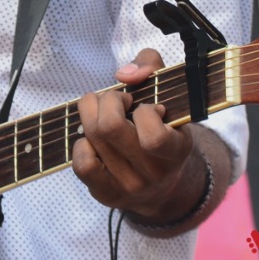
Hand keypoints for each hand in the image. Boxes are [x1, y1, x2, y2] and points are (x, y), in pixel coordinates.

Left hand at [71, 48, 201, 221]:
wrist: (163, 185)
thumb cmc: (164, 127)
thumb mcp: (170, 94)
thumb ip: (151, 65)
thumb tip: (124, 74)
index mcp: (177, 151)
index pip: (153, 136)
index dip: (145, 111)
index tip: (149, 106)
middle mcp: (154, 173)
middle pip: (110, 127)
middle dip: (108, 99)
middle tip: (117, 100)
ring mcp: (129, 186)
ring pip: (93, 138)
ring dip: (90, 112)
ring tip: (102, 110)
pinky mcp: (106, 194)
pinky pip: (82, 164)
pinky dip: (81, 143)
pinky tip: (93, 138)